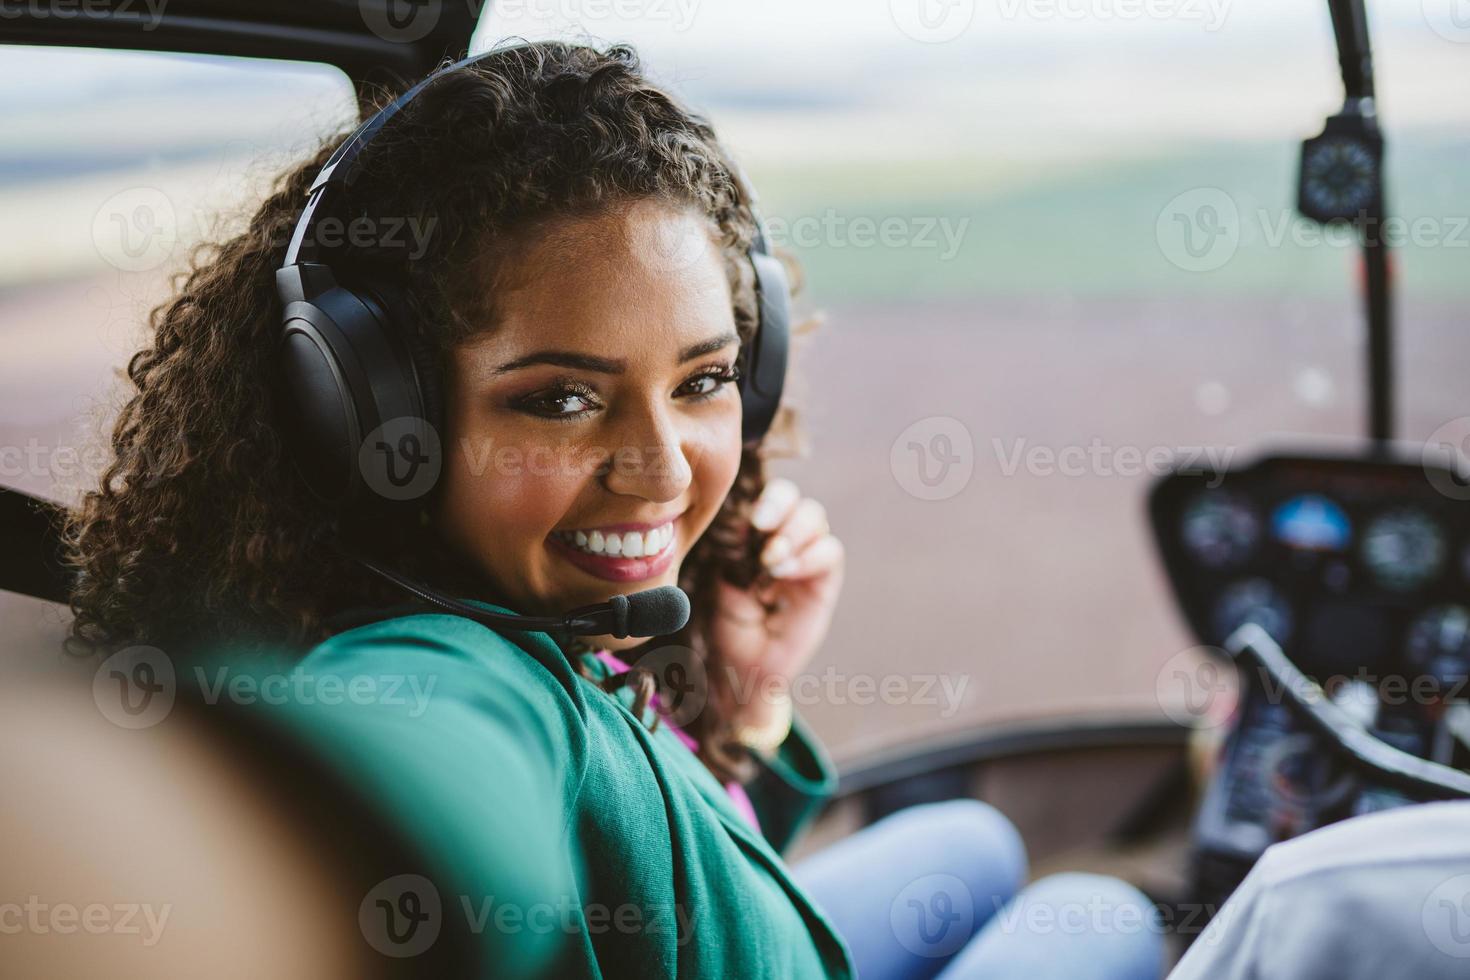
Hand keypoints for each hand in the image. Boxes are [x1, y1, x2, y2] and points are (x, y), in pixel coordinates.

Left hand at [711, 478, 843, 727]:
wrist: (743, 669)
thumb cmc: (727, 624)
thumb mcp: (721, 582)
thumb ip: (733, 551)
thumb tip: (739, 521)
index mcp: (757, 533)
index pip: (768, 499)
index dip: (764, 500)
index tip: (750, 519)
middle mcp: (785, 539)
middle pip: (796, 501)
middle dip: (780, 507)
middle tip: (761, 526)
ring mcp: (806, 558)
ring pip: (816, 519)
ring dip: (793, 533)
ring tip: (770, 560)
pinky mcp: (824, 582)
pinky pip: (830, 554)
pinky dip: (809, 556)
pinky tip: (785, 572)